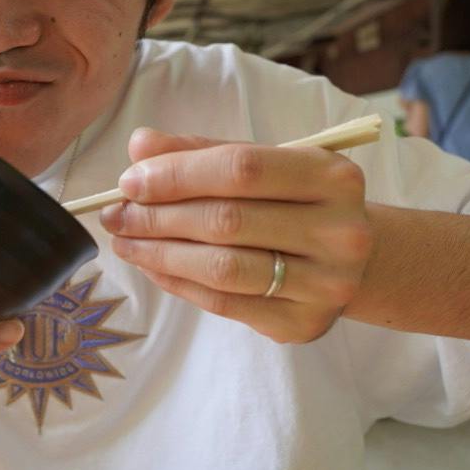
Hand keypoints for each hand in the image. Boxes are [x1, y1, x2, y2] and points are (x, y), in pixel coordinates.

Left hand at [98, 127, 372, 343]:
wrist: (354, 260)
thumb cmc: (297, 201)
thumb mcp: (264, 164)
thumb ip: (203, 152)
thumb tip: (140, 146)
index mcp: (333, 176)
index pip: (241, 168)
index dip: (177, 174)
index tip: (130, 181)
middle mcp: (340, 231)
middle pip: (228, 221)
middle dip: (159, 216)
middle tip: (115, 214)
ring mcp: (326, 284)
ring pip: (223, 268)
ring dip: (160, 254)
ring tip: (124, 241)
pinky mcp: (303, 324)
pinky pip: (224, 304)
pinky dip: (178, 283)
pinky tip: (153, 266)